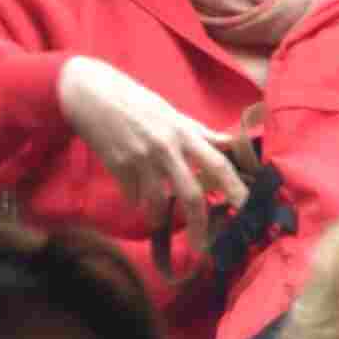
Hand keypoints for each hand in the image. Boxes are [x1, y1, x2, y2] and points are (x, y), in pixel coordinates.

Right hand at [53, 56, 245, 227]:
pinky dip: (137, 203)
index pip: (219, 165)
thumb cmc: (137, 103)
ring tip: (158, 220)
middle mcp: (166, 147)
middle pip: (191, 194)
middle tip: (201, 247)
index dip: (236, 189)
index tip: (248, 211)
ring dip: (158, 217)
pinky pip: (133, 197)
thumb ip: (201, 134)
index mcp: (185, 133)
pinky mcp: (117, 166)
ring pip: (157, 203)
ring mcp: (141, 158)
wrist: (91, 92)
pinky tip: (135, 199)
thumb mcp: (173, 114)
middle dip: (199, 225)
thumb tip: (231, 145)